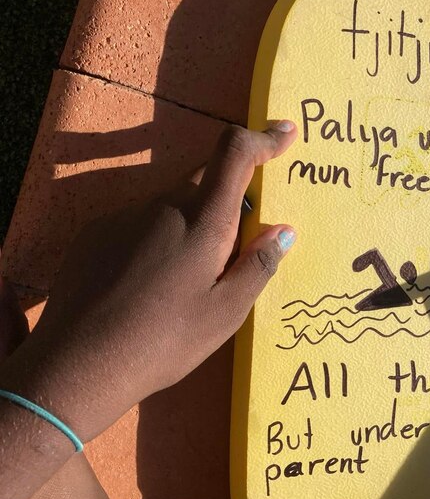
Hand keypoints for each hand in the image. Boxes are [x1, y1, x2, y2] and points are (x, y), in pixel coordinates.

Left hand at [0, 122, 296, 441]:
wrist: (76, 365)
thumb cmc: (164, 341)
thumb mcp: (226, 313)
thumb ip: (257, 265)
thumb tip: (283, 229)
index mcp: (202, 221)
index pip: (234, 154)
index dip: (262, 138)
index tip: (283, 133)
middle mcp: (162, 206)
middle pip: (205, 180)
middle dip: (229, 198)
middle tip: (235, 248)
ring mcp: (124, 217)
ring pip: (172, 203)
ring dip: (192, 223)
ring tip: (186, 280)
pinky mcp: (96, 233)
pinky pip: (141, 221)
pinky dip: (159, 237)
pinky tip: (150, 284)